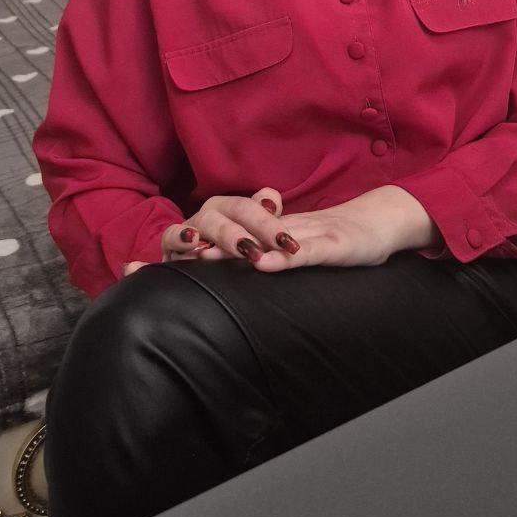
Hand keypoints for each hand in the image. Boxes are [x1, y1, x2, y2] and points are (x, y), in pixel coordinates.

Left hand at [122, 186, 401, 276]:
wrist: (382, 223)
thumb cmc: (336, 244)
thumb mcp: (295, 259)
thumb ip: (266, 268)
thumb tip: (232, 293)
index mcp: (262, 241)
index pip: (215, 244)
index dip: (179, 255)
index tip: (134, 272)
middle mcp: (274, 235)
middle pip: (226, 238)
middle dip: (186, 250)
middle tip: (150, 266)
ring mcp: (302, 236)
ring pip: (260, 240)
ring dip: (228, 250)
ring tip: (197, 260)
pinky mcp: (331, 244)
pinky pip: (304, 249)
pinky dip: (283, 256)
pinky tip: (263, 263)